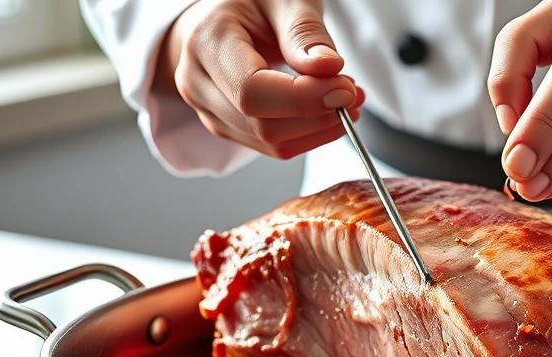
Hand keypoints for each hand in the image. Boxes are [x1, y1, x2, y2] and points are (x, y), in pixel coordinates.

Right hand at [152, 0, 364, 159]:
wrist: (223, 19)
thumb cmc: (252, 3)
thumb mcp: (283, 0)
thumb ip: (305, 33)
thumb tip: (329, 69)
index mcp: (207, 42)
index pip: (252, 91)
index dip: (303, 99)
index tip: (346, 89)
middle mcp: (198, 83)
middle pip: (263, 124)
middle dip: (318, 116)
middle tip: (353, 93)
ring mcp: (209, 111)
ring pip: (271, 142)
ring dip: (319, 129)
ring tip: (346, 99)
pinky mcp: (229, 128)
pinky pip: (274, 146)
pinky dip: (309, 134)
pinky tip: (326, 112)